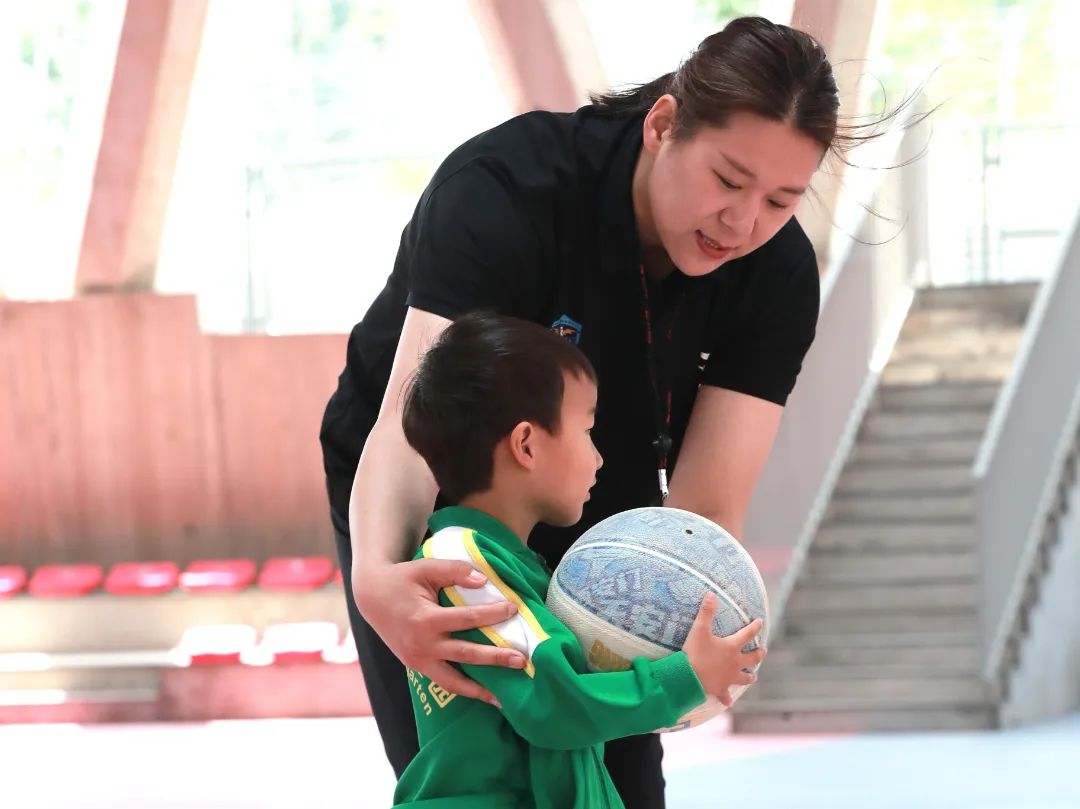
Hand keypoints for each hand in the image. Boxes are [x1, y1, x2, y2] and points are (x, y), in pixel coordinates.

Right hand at [354, 557, 527, 704]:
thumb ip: (454, 570)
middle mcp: (422, 645)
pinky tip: (483, 694)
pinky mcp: (417, 667)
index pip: (466, 619)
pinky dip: (463, 690)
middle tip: (521, 660)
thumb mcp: (425, 567)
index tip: (513, 609)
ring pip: (453, 681)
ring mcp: (418, 660)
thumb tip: (484, 580)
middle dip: (495, 658)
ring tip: (504, 698)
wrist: (372, 598)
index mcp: (425, 620)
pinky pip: (443, 682)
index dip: (492, 614)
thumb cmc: (402, 580)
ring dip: (480, 690)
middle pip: (466, 655)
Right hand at [682, 592, 765, 707]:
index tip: (760, 621)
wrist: (688, 677)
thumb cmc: (695, 652)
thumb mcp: (699, 629)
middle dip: (758, 654)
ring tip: (753, 676)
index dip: (754, 627)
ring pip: (744, 678)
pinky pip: (725, 696)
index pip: (747, 635)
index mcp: (731, 648)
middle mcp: (734, 663)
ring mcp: (729, 678)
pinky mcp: (720, 689)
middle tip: (763, 651)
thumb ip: (706, 611)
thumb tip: (712, 594)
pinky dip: (727, 699)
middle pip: (751, 658)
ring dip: (749, 676)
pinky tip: (729, 702)